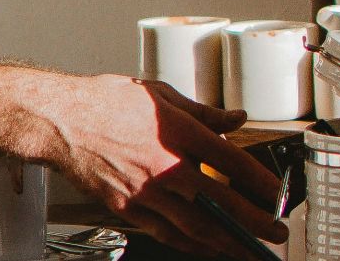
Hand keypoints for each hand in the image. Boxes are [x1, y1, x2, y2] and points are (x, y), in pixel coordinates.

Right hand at [44, 76, 286, 258]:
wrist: (60, 121)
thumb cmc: (105, 102)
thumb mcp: (161, 94)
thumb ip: (204, 112)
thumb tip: (235, 119)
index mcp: (179, 133)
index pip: (232, 163)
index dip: (261, 182)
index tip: (279, 194)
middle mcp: (166, 167)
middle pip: (221, 203)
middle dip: (255, 222)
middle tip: (277, 231)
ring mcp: (146, 192)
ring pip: (196, 227)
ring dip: (228, 242)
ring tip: (250, 249)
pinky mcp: (127, 208)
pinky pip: (167, 233)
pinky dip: (191, 244)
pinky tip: (207, 248)